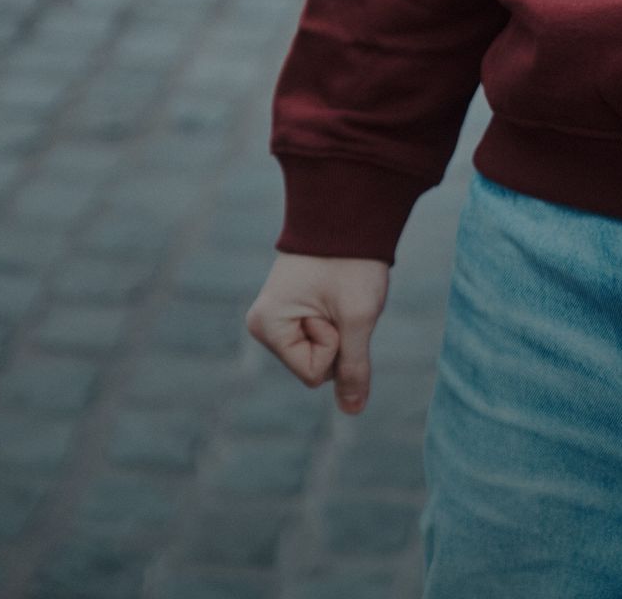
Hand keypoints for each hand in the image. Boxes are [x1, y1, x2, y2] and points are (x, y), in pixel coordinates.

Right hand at [245, 251, 390, 412]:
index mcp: (267, 325)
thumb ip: (354, 368)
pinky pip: (318, 334)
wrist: (349, 211)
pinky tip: (333, 291)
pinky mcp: (289, 308)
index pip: (313, 374)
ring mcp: (275, 315)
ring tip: (336, 290)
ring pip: (318, 351)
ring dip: (338, 328)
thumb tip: (352, 410)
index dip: (335, 345)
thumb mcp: (357, 317)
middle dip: (337, 339)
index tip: (334, 306)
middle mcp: (263, 323)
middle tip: (338, 296)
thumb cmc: (351, 260)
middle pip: (313, 366)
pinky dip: (334, 319)